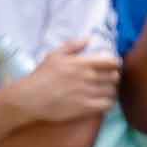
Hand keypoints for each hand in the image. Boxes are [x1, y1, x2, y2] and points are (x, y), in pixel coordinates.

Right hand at [4, 38, 119, 122]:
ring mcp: (88, 93)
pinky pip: (107, 104)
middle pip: (114, 77)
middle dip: (112, 77)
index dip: (114, 64)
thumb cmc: (41, 76)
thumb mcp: (54, 55)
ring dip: (110, 90)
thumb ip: (72, 46)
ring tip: (104, 91)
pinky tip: (101, 101)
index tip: (111, 66)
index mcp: (82, 63)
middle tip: (106, 79)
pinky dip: (108, 102)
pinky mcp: (86, 107)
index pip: (111, 62)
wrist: (31, 98)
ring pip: (112, 91)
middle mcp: (88, 77)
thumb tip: (89, 39)